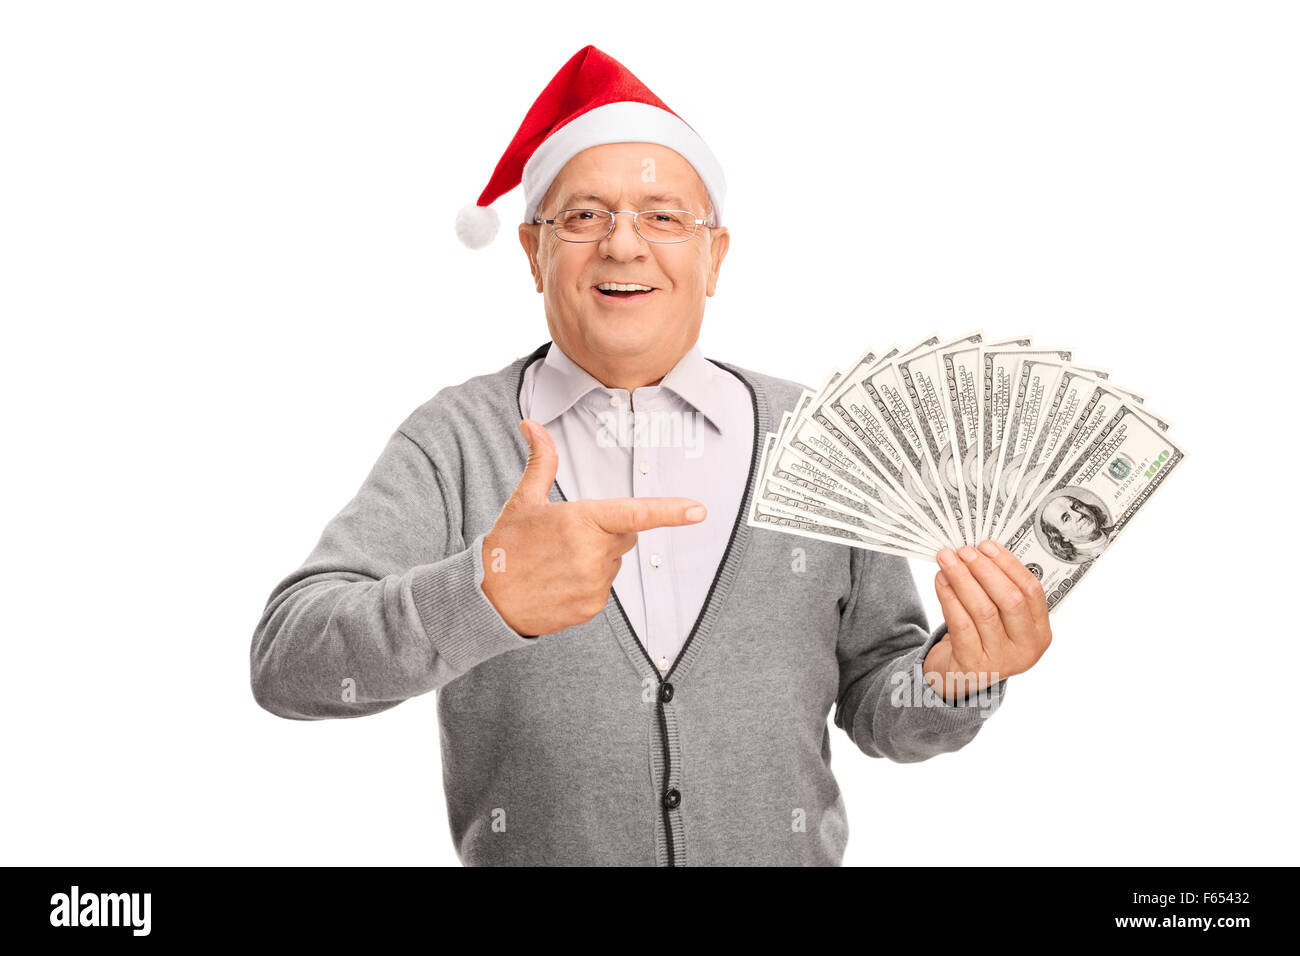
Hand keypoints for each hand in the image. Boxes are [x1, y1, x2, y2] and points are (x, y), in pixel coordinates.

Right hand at [480, 418, 707, 635]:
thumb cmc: (506, 546)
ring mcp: (593, 584)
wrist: (486, 600)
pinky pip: (604, 589)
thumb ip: (541, 462)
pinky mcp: (592, 608)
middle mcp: (592, 553)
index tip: (698, 510)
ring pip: (614, 564)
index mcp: (580, 520)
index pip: (635, 514)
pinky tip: (559, 583)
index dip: (670, 512)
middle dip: (605, 534)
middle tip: (565, 540)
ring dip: (595, 561)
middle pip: (624, 537)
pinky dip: (587, 585)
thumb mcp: (523, 501)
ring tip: (557, 564)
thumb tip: (532, 425)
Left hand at [925, 540, 1052, 702]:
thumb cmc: (982, 637)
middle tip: (964, 550)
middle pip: (1010, 600)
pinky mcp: (973, 665)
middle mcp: (1026, 649)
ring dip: (963, 579)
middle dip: (985, 570)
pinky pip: (961, 624)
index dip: (1009, 565)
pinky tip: (941, 580)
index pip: (1032, 592)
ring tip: (947, 560)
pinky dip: (949, 597)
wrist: (960, 676)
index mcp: (1040, 633)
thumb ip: (999, 591)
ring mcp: (1001, 660)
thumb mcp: (1001, 620)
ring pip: (983, 610)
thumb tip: (981, 550)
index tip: (987, 545)